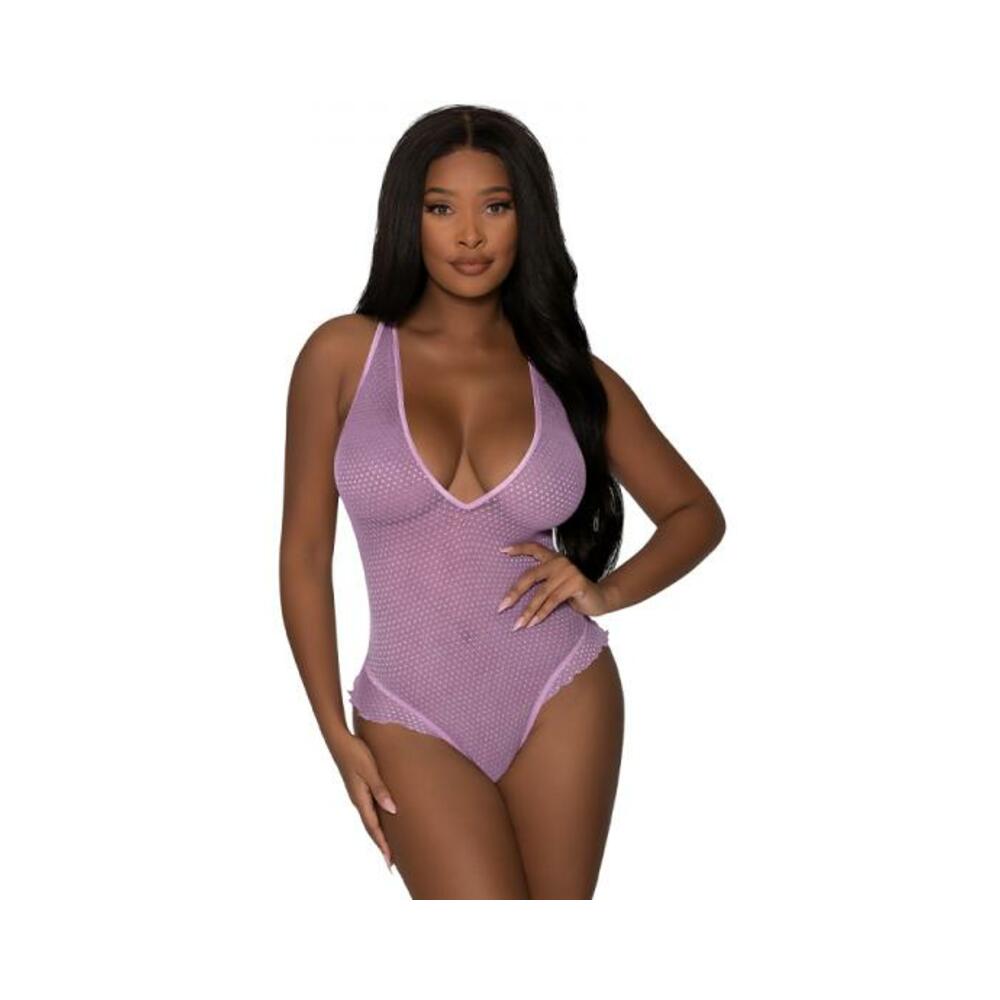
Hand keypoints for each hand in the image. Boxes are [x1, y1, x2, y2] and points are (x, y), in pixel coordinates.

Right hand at [331, 731, 397, 870]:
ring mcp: (357, 794)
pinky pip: (369, 809)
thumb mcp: (370, 770)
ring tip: (388, 846)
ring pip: (370, 819)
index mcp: (360, 798)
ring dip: (378, 834)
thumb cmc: (355, 753)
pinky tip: (382, 819)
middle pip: (371, 827)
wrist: (338, 740)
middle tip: (390, 863)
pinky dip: (376, 820)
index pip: (374, 827)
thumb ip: (381, 789)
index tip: (389, 861)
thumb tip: (393, 810)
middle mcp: (358, 800)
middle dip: (381, 845)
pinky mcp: (358, 787)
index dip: (382, 844)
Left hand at [497, 541, 613, 629]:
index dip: (518, 548)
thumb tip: (512, 597)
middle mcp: (560, 562)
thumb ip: (542, 583)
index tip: (502, 551)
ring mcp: (569, 571)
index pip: (534, 548)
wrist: (600, 600)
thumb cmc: (573, 594)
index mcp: (553, 558)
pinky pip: (553, 601)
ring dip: (528, 611)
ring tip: (517, 625)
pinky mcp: (577, 584)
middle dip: (514, 593)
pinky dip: (541, 614)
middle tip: (502, 607)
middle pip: (531, 576)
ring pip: (541, 593)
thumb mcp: (556, 585)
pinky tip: (533, 623)